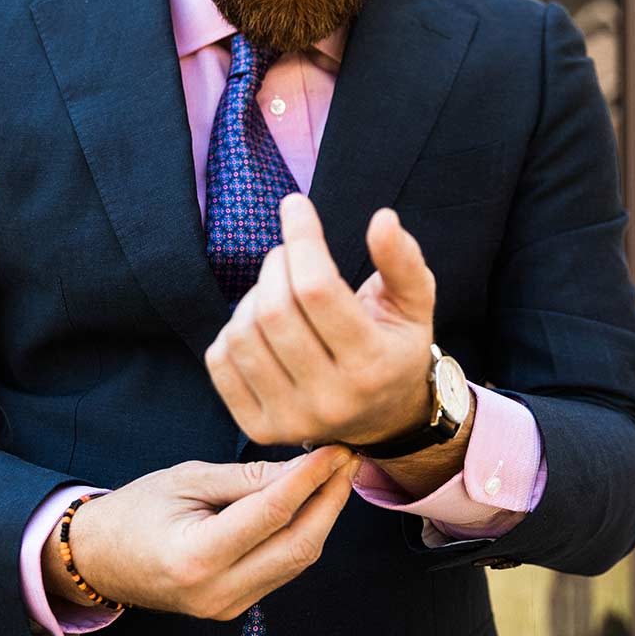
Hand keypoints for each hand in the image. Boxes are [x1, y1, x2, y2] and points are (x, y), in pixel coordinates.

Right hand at [49, 445, 359, 619]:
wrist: (100, 560)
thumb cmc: (135, 511)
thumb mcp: (186, 479)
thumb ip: (246, 477)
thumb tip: (303, 465)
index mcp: (196, 556)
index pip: (272, 513)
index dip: (310, 478)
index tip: (336, 448)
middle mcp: (217, 591)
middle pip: (299, 545)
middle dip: (331, 500)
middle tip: (348, 459)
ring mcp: (229, 606)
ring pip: (298, 560)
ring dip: (323, 516)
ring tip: (336, 475)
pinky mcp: (237, 607)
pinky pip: (284, 569)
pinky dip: (303, 533)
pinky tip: (312, 502)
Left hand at [203, 192, 435, 448]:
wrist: (384, 418)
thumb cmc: (395, 346)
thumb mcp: (414, 303)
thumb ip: (402, 261)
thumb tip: (383, 219)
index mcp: (372, 365)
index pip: (317, 289)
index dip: (301, 238)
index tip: (295, 205)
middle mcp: (332, 400)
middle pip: (275, 310)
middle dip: (276, 264)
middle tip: (288, 254)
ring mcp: (292, 420)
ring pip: (243, 335)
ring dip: (253, 296)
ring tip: (277, 291)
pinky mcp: (260, 429)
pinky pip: (220, 362)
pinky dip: (232, 330)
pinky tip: (259, 326)